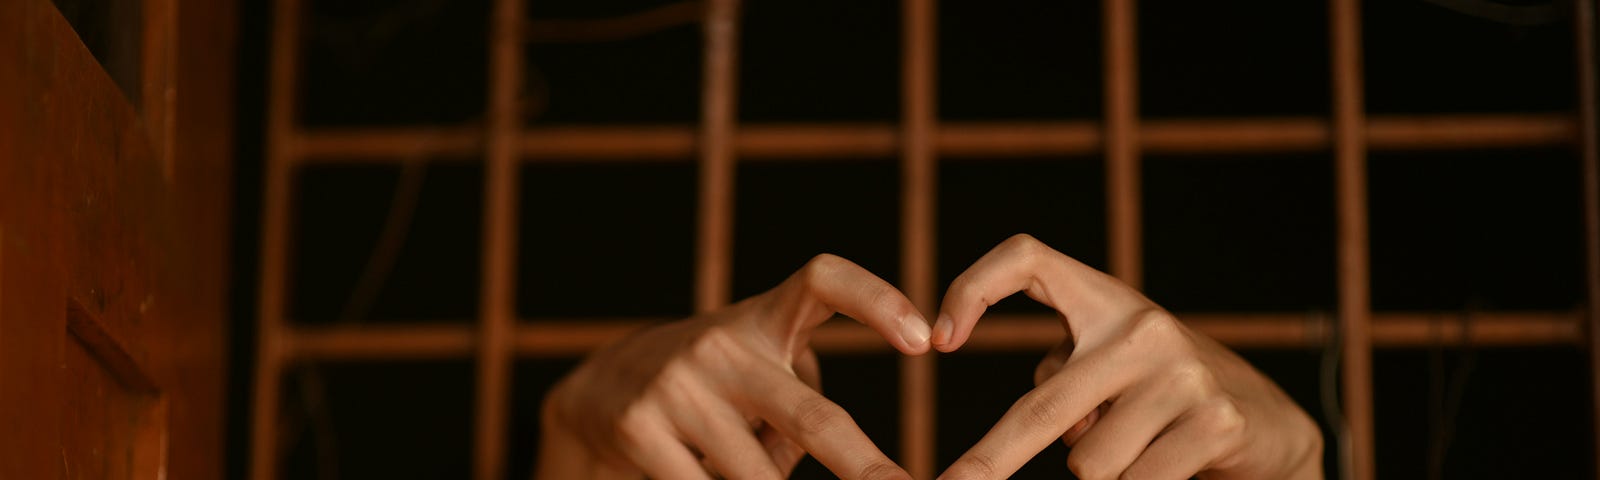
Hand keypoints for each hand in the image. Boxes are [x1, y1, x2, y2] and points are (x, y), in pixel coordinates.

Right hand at [536, 254, 930, 479]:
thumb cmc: (712, 391)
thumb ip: (798, 418)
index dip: (876, 300)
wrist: (597, 391)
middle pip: (811, 416)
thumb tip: (852, 474)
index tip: (926, 341)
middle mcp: (723, 343)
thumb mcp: (758, 382)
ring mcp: (678, 384)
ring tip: (751, 470)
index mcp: (762, 319)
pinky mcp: (639, 426)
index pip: (824, 281)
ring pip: (758, 477)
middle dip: (864, 469)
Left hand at [933, 235, 1322, 479]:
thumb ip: (1061, 382)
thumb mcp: (1106, 370)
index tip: (940, 340)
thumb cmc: (1157, 396)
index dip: (974, 286)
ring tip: (1139, 451)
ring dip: (1100, 475)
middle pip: (1044, 406)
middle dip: (990, 460)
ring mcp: (1182, 373)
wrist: (1266, 424)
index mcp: (1104, 300)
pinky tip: (1169, 467)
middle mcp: (1142, 326)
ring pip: (1088, 464)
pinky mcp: (1215, 422)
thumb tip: (1004, 447)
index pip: (1028, 258)